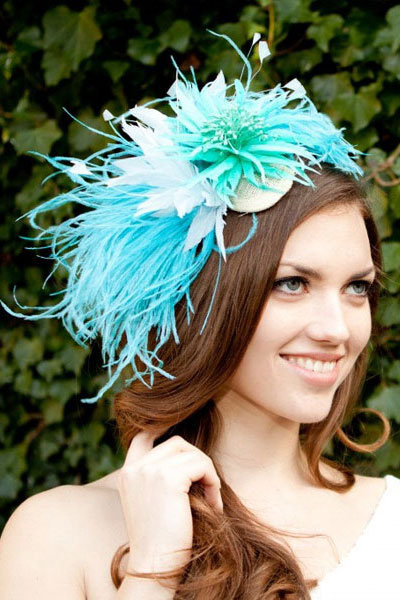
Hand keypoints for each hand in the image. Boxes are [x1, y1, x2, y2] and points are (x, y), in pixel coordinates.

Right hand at [116, 432, 222, 577]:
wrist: (155, 566)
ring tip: (210, 499)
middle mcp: (135, 468)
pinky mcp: (168, 478)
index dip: (163, 430)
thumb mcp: (151, 503)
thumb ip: (158, 478)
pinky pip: (202, 465)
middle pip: (176, 443)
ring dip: (208, 473)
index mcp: (127, 474)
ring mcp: (150, 470)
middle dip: (197, 461)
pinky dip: (213, 482)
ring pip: (191, 452)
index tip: (184, 445)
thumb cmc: (160, 542)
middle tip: (206, 489)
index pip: (142, 437)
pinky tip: (213, 505)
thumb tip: (188, 458)